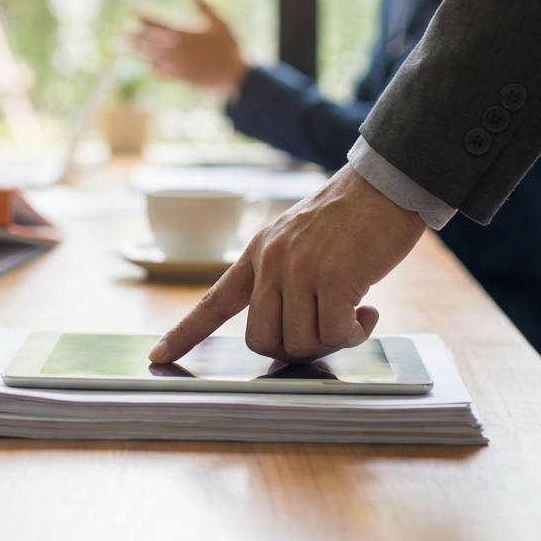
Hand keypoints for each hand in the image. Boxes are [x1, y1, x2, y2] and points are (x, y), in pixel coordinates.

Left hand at [130, 0, 250, 99]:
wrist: (234, 75)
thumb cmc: (229, 44)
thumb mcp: (219, 20)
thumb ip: (203, 3)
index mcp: (183, 32)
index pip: (157, 21)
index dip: (144, 14)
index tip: (133, 9)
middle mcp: (175, 48)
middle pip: (149, 39)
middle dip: (135, 32)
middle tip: (123, 28)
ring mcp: (176, 63)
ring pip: (150, 56)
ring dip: (137, 50)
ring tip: (126, 45)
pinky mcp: (179, 77)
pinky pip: (160, 72)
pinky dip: (152, 67)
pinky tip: (147, 65)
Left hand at [148, 164, 425, 363]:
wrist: (383, 185)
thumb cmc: (348, 218)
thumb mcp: (295, 239)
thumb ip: (280, 275)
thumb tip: (285, 327)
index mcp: (256, 254)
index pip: (211, 301)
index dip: (183, 333)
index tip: (157, 355)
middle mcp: (270, 263)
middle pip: (261, 340)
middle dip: (293, 347)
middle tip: (325, 328)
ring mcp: (299, 271)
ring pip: (300, 342)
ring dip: (332, 339)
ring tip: (352, 312)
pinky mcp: (334, 280)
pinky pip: (336, 334)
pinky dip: (355, 334)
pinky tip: (367, 311)